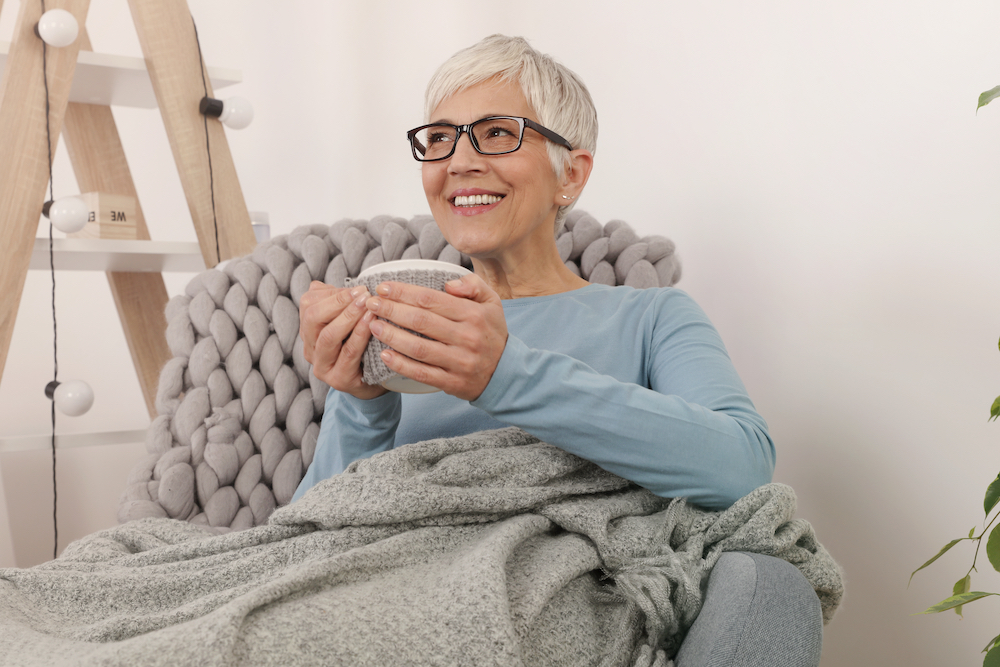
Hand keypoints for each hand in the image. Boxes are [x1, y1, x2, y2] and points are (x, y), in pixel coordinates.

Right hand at [298, 281, 387, 399]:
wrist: (375, 382)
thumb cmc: (362, 347)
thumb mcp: (349, 322)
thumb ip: (342, 304)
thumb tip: (348, 287)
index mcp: (308, 331)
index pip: (308, 305)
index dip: (333, 294)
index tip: (359, 287)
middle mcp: (310, 349)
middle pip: (312, 319)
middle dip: (339, 303)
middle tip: (364, 294)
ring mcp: (322, 367)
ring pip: (328, 336)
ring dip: (349, 316)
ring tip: (369, 305)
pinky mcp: (338, 380)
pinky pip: (348, 353)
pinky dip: (360, 335)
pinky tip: (372, 323)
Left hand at [363, 273, 507, 400]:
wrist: (506, 372)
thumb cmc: (492, 332)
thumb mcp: (492, 302)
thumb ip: (473, 285)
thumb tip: (448, 284)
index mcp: (473, 315)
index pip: (431, 300)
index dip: (404, 292)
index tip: (383, 288)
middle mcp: (467, 337)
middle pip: (421, 321)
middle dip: (391, 310)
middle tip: (371, 303)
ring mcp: (459, 362)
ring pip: (418, 348)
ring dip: (392, 336)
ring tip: (373, 325)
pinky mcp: (452, 382)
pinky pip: (422, 373)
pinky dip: (401, 365)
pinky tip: (385, 355)